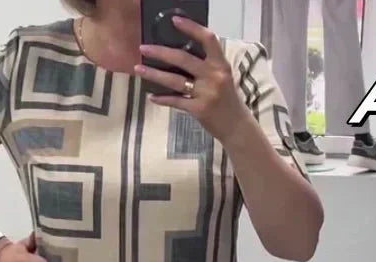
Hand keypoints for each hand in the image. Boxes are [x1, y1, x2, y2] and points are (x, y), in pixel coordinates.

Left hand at [136, 17, 249, 142]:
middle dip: (160, 52)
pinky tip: (151, 96)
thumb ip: (207, 66)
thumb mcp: (223, 77)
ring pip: (175, 81)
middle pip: (183, 59)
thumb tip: (179, 55)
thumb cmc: (227, 99)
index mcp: (221, 65)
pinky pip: (176, 101)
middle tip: (143, 48)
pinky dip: (162, 99)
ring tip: (139, 69)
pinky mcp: (199, 109)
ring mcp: (206, 94)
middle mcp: (214, 77)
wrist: (236, 126)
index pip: (208, 40)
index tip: (174, 21)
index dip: (191, 28)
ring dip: (154, 74)